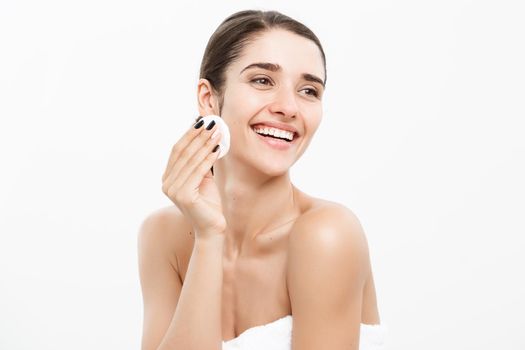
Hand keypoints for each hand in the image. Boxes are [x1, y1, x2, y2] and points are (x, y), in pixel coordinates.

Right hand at [161, 117, 225, 239]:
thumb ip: (200, 160)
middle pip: (183, 153)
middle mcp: (166, 183)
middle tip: (211, 123)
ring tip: (217, 133)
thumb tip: (206, 134)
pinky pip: (198, 172)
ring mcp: (173, 190)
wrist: (212, 228)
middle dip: (198, 136)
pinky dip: (208, 158)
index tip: (201, 121)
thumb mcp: (203, 177)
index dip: (189, 134)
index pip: (177, 150)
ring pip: (191, 160)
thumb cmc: (209, 203)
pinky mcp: (183, 196)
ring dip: (205, 144)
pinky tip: (217, 149)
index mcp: (168, 178)